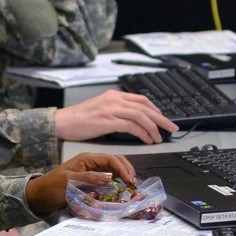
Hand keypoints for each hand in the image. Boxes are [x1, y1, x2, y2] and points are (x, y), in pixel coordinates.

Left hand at [25, 150, 136, 215]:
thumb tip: (110, 176)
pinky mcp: (91, 182)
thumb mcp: (69, 181)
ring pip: (113, 171)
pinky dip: (116, 185)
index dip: (123, 168)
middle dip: (127, 171)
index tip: (130, 181)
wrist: (40, 197)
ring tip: (130, 188)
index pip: (111, 159)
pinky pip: (107, 181)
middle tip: (134, 184)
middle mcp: (91, 164)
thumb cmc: (51, 187)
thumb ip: (89, 178)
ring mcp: (92, 173)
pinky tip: (120, 191)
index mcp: (87, 159)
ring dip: (123, 178)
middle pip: (115, 163)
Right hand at [55, 91, 177, 144]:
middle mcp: (115, 99)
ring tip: (160, 138)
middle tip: (172, 128)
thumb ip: (116, 111)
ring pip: (141, 116)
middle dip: (161, 119)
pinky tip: (147, 139)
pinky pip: (131, 126)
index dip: (156, 110)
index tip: (163, 120)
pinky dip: (143, 133)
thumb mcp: (101, 109)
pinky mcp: (108, 120)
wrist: (63, 122)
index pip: (141, 100)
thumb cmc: (79, 119)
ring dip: (154, 128)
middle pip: (145, 107)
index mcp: (114, 95)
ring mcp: (111, 109)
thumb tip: (132, 121)